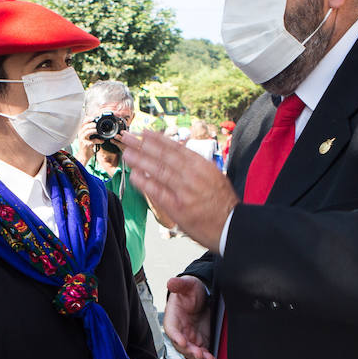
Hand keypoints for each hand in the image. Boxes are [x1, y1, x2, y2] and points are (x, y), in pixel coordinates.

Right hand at [73, 120, 98, 163]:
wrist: (83, 156)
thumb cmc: (87, 146)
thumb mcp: (88, 137)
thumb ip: (91, 132)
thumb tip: (98, 127)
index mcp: (81, 131)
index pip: (83, 123)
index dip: (88, 119)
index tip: (93, 118)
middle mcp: (80, 134)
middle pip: (85, 126)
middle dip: (93, 124)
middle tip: (98, 125)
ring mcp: (82, 139)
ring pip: (88, 132)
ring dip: (95, 130)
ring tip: (100, 132)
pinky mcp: (85, 144)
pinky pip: (93, 141)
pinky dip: (98, 141)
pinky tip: (102, 141)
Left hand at [115, 130, 238, 250]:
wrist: (231, 226)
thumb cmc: (223, 203)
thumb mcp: (214, 176)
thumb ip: (196, 166)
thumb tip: (178, 154)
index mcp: (202, 165)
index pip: (176, 148)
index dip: (158, 139)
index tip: (145, 133)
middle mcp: (193, 175)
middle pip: (164, 156)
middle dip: (143, 145)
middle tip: (128, 137)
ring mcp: (184, 190)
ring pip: (158, 170)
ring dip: (140, 160)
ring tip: (127, 153)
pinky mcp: (177, 207)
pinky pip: (156, 191)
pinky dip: (144, 182)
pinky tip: (134, 175)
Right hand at [165, 275, 214, 358]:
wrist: (203, 296)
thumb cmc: (191, 291)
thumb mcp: (187, 284)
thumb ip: (180, 284)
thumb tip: (171, 281)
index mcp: (173, 317)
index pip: (171, 329)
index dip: (175, 336)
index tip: (181, 341)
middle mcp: (180, 330)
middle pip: (181, 345)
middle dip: (189, 351)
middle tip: (198, 353)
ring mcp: (190, 337)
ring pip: (191, 352)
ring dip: (199, 357)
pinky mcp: (201, 341)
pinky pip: (202, 353)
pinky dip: (207, 358)